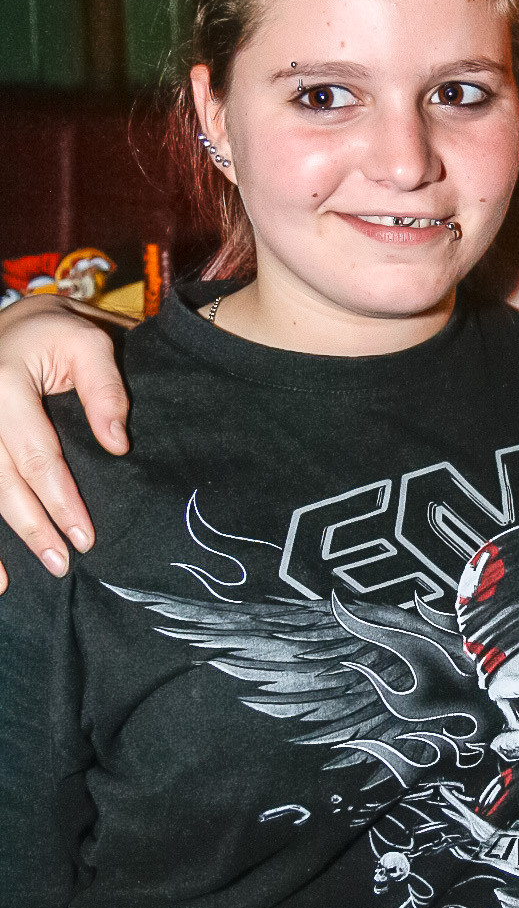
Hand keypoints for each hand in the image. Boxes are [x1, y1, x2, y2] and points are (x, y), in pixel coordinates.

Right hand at [0, 295, 128, 590]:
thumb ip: (106, 390)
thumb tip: (118, 445)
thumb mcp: (88, 343)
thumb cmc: (55, 334)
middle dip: (31, 528)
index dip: (59, 499)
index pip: (36, 455)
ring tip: (8, 584)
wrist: (12, 323)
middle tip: (62, 565)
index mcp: (5, 385)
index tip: (84, 537)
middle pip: (2, 481)